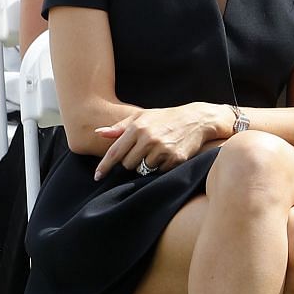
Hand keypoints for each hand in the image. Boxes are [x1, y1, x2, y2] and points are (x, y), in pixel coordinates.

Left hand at [94, 104, 220, 178]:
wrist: (196, 119)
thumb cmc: (165, 118)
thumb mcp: (142, 116)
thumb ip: (119, 127)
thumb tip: (99, 133)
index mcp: (137, 128)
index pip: (115, 152)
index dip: (104, 166)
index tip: (97, 176)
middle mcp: (149, 139)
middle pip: (128, 164)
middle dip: (131, 162)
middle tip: (141, 153)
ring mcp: (163, 149)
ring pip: (144, 169)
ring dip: (147, 165)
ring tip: (156, 152)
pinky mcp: (175, 158)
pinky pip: (159, 171)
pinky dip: (161, 166)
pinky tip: (167, 155)